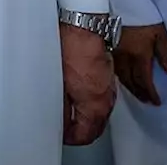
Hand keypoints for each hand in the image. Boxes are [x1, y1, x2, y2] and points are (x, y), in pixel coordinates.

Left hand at [61, 22, 115, 145]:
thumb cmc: (70, 49)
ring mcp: (108, 87)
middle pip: (95, 126)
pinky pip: (101, 98)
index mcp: (94, 104)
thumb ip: (60, 106)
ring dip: (85, 117)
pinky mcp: (107, 77)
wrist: (82, 28)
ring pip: (99, 113)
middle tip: (63, 128)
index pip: (85, 135)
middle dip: (79, 131)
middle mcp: (106, 99)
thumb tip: (58, 119)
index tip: (60, 135)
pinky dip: (89, 103)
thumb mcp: (58, 83)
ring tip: (67, 113)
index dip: (70, 138)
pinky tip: (76, 96)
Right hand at [114, 23, 166, 105]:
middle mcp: (125, 57)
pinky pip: (113, 67)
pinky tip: (122, 75)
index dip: (150, 93)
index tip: (155, 101)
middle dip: (139, 93)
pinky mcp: (107, 46)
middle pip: (131, 81)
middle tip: (146, 100)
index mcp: (139, 56)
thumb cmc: (139, 15)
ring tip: (135, 91)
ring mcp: (114, 52)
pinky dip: (119, 75)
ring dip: (129, 86)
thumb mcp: (160, 34)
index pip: (144, 81)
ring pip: (121, 76)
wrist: (118, 2)